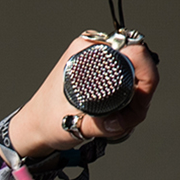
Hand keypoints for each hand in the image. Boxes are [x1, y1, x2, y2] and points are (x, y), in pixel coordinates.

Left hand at [8, 36, 159, 156]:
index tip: (139, 103)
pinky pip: (131, 87)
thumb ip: (103, 123)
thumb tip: (124, 120)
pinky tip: (113, 122)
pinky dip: (127, 107)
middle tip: (123, 121)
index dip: (145, 78)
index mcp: (86, 52)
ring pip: (138, 81)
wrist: (34, 128)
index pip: (134, 52)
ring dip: (133, 107)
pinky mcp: (105, 76)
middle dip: (139, 98)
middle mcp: (96, 51)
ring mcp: (102, 63)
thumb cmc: (47, 122)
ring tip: (113, 125)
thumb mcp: (75, 125)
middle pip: (140, 68)